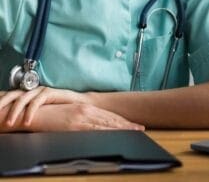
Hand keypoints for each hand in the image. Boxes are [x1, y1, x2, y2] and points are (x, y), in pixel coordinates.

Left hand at [0, 87, 86, 126]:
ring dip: (14, 111)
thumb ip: (27, 113)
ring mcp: (40, 91)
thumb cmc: (59, 109)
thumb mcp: (40, 112)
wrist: (78, 103)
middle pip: (12, 94)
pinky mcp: (49, 92)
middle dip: (2, 104)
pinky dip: (30, 112)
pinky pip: (36, 102)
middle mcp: (33, 91)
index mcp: (28, 95)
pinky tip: (27, 121)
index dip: (1, 101)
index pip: (10, 96)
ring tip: (9, 123)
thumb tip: (13, 123)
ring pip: (22, 98)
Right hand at [0, 103, 144, 131]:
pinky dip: (107, 132)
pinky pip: (94, 129)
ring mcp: (82, 117)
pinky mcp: (75, 124)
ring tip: (134, 132)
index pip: (108, 116)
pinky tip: (115, 135)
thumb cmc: (50, 116)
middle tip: (140, 129)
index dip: (122, 121)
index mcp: (86, 108)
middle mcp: (86, 110)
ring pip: (106, 123)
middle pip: (111, 119)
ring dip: (122, 128)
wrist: (34, 114)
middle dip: (126, 125)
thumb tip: (95, 128)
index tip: (134, 125)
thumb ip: (83, 121)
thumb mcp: (70, 117)